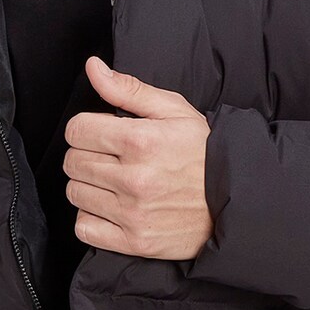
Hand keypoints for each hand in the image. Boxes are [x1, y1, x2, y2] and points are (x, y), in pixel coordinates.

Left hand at [64, 55, 214, 260]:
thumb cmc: (204, 151)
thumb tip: (92, 67)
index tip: (101, 133)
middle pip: (73, 162)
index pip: (76, 130)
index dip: (86, 128)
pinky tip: (112, 207)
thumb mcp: (174, 110)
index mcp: (140, 141)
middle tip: (111, 157)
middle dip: (87, 154)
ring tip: (114, 181)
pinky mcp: (134, 241)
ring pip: (75, 193)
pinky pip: (84, 227)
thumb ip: (128, 89)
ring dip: (89, 185)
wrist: (236, 199)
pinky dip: (91, 217)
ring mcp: (133, 213)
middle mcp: (134, 178)